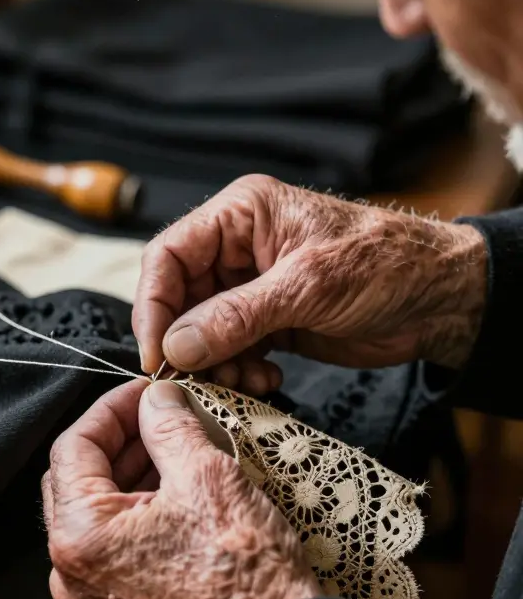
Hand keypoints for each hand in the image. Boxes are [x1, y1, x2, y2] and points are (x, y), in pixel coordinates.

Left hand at [42, 379, 321, 598]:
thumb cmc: (246, 579)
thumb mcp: (208, 478)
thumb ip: (170, 426)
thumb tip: (156, 398)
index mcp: (79, 536)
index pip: (72, 446)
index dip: (111, 409)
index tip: (144, 391)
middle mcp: (72, 571)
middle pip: (79, 478)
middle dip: (121, 439)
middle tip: (161, 414)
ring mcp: (94, 595)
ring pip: (99, 512)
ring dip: (133, 473)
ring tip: (177, 447)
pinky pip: (115, 545)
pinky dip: (139, 511)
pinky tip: (177, 490)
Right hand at [133, 175, 487, 394]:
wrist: (444, 299)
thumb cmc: (387, 265)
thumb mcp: (307, 287)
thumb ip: (236, 316)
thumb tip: (177, 346)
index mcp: (240, 214)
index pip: (169, 255)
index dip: (154, 305)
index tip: (157, 353)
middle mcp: (236, 247)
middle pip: (179, 298)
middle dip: (186, 343)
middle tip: (196, 379)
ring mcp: (250, 286)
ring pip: (200, 331)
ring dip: (214, 364)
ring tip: (242, 383)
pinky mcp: (266, 321)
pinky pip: (229, 350)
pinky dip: (238, 372)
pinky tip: (264, 381)